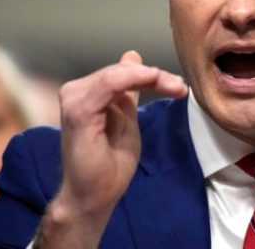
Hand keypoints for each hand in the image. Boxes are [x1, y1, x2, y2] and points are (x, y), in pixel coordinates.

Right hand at [37, 51, 186, 247]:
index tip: (177, 85)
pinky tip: (156, 81)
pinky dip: (135, 79)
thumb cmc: (108, 166)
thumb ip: (128, 93)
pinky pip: (109, 84)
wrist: (94, 198)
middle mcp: (76, 92)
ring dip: (150, 76)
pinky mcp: (78, 111)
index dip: (149, 74)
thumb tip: (132, 56)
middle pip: (120, 71)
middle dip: (154, 75)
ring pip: (117, 74)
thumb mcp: (126, 121)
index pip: (120, 73)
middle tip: (180, 87)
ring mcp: (74, 100)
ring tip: (175, 87)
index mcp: (86, 94)